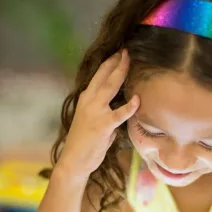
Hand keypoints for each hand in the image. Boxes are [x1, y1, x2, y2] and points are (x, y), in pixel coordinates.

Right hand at [58, 50, 139, 178]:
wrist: (74, 161)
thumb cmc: (85, 143)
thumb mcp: (93, 121)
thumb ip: (106, 113)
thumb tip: (120, 111)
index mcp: (86, 99)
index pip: (98, 76)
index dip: (109, 63)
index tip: (119, 53)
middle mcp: (89, 101)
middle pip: (104, 76)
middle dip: (116, 61)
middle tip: (126, 50)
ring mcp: (95, 112)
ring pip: (110, 87)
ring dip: (120, 72)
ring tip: (129, 60)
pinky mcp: (102, 125)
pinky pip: (118, 114)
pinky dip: (128, 107)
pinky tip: (137, 100)